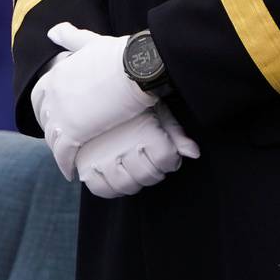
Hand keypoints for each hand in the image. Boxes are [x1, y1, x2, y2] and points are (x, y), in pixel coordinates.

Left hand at [31, 23, 157, 179]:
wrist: (137, 68)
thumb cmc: (121, 54)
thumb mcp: (91, 41)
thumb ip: (70, 36)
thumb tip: (52, 30)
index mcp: (55, 74)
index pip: (40, 97)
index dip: (48, 109)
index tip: (58, 118)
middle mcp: (51, 94)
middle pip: (45, 119)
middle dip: (51, 131)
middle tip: (63, 141)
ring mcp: (59, 114)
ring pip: (53, 139)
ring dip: (58, 151)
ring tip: (69, 159)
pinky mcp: (72, 132)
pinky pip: (64, 153)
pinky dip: (65, 164)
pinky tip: (71, 172)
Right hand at [76, 106, 197, 198]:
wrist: (103, 90)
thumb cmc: (136, 104)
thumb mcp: (160, 113)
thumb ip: (176, 135)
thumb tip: (194, 153)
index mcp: (144, 129)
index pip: (166, 160)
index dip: (171, 161)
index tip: (168, 156)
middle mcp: (123, 144)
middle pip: (147, 176)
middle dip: (154, 172)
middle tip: (150, 163)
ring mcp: (102, 155)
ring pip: (125, 185)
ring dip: (135, 182)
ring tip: (134, 170)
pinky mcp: (85, 163)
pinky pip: (99, 189)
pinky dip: (110, 189)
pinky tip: (117, 178)